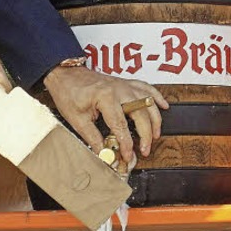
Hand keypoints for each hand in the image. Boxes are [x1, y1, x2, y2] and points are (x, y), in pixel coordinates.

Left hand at [42, 65, 167, 161]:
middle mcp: (119, 89)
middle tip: (144, 150)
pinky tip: (164, 106)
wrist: (66, 74)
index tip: (128, 156)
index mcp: (106, 97)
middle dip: (146, 135)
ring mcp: (125, 85)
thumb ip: (93, 138)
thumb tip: (104, 154)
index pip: (121, 126)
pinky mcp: (126, 83)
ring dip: (155, 120)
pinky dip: (157, 97)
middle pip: (140, 114)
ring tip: (155, 135)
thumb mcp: (77, 119)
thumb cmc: (69, 92)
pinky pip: (148, 88)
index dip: (126, 144)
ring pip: (148, 102)